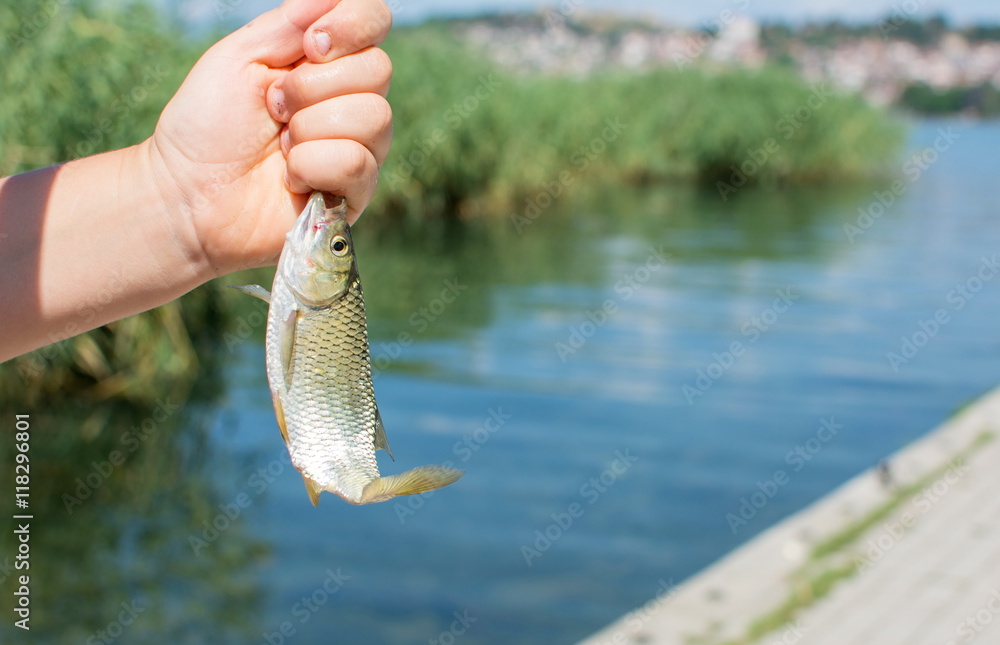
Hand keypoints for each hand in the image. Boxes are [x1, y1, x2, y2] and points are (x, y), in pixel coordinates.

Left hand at [145, 0, 392, 274]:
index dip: (353, 25)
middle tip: (273, 107)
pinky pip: (356, 162)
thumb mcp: (239, 57)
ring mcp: (357, 148)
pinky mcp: (354, 193)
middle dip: (313, 86)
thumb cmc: (206, 127)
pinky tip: (290, 176)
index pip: (373, 21)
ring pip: (374, 117)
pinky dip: (312, 165)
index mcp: (325, 62)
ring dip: (311, 127)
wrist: (187, 194)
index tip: (309, 44)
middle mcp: (350, 101)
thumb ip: (288, 23)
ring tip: (281, 145)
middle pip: (378, 70)